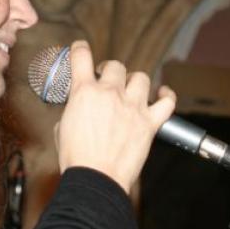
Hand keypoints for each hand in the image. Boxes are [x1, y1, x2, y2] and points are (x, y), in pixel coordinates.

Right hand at [54, 40, 175, 193]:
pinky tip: (162, 94)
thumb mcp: (62, 128)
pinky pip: (167, 101)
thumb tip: (79, 110)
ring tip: (131, 89)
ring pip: (140, 77)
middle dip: (110, 71)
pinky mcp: (149, 123)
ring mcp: (132, 106)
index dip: (80, 49)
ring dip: (134, 81)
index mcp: (84, 92)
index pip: (81, 57)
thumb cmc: (77, 159)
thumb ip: (73, 111)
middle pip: (115, 65)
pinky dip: (166, 95)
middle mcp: (110, 94)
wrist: (96, 180)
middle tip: (107, 81)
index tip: (81, 49)